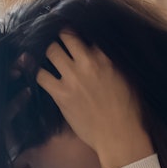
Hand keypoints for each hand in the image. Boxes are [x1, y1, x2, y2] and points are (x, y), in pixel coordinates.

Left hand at [36, 32, 153, 167]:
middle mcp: (88, 62)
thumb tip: (103, 53)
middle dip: (61, 38)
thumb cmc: (129, 110)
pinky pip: (41, 75)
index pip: (86, 32)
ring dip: (48, 53)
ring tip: (49, 58)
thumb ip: (113, 61)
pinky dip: (37, 73)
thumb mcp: (127, 77)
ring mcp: (72, 78)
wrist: (120, 135)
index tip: (74, 35)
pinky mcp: (61, 94)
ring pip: (50, 51)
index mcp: (106, 56)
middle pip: (65, 35)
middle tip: (59, 43)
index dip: (78, 32)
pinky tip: (40, 74)